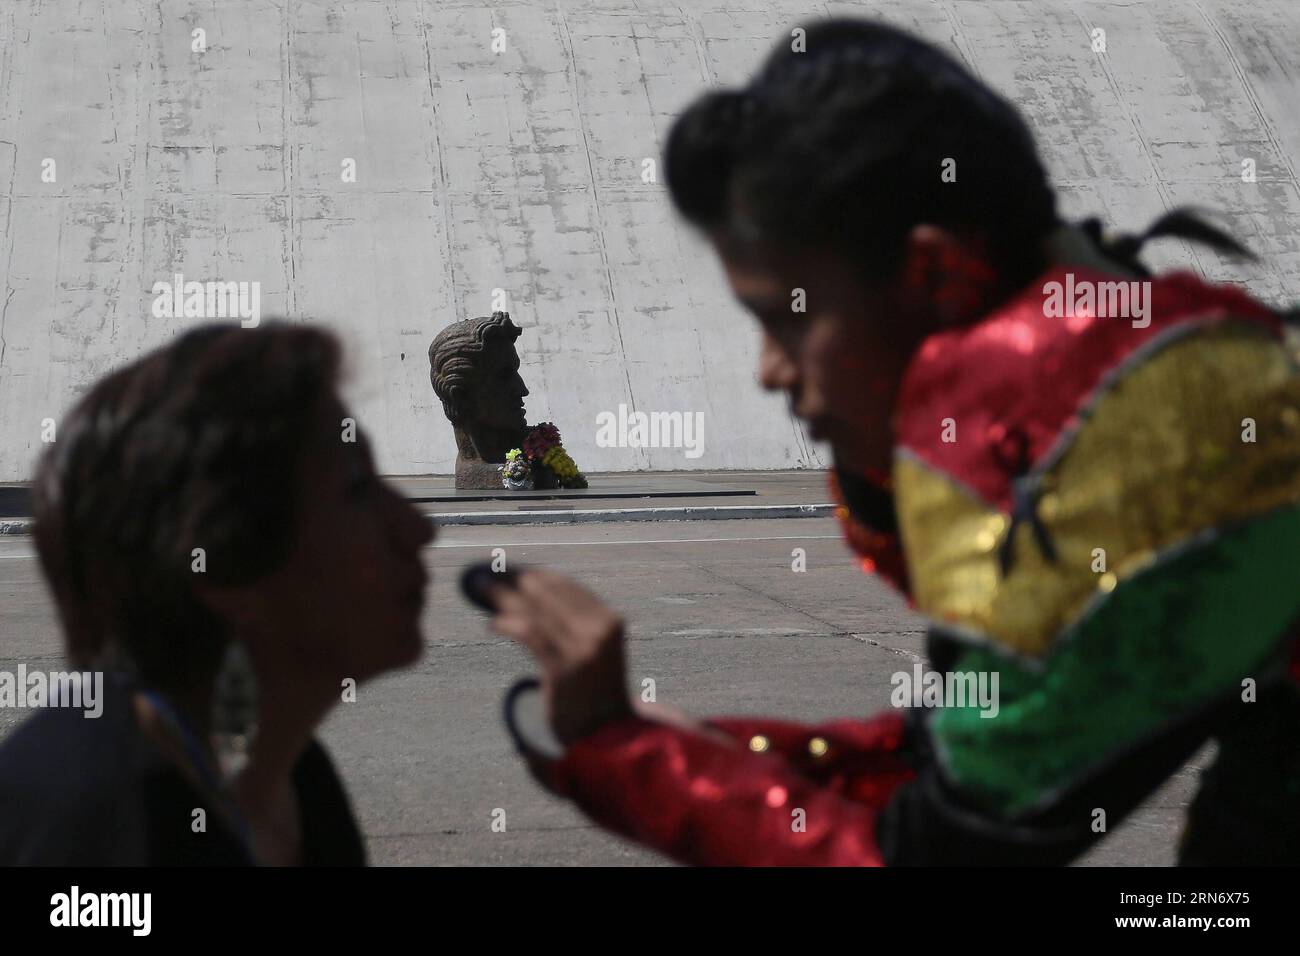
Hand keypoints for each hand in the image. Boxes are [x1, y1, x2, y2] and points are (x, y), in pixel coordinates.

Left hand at [489, 568, 634, 744]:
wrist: (609, 735)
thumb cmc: (596, 692)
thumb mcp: (596, 650)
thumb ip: (574, 624)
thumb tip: (532, 596)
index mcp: (610, 621)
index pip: (567, 586)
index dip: (536, 575)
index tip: (512, 570)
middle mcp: (599, 631)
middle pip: (548, 593)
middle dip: (514, 580)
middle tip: (488, 574)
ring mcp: (582, 650)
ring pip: (535, 611)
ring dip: (503, 596)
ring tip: (481, 589)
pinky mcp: (562, 670)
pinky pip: (529, 635)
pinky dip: (507, 623)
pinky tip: (492, 623)